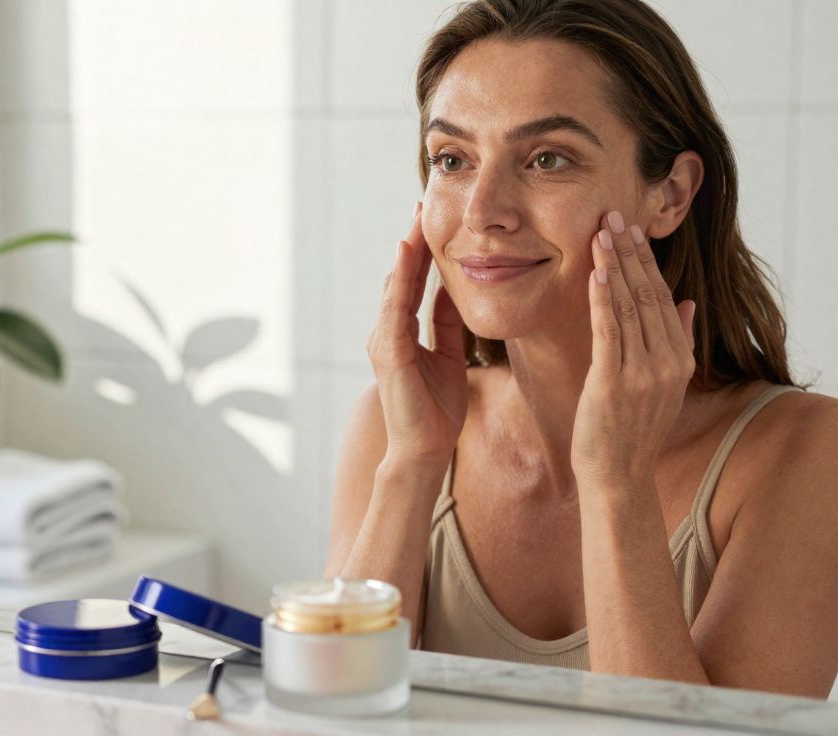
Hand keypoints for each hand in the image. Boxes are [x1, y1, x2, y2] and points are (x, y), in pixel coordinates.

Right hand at [366, 202, 468, 467]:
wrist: (423, 451)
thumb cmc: (436, 412)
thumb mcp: (450, 358)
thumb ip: (446, 326)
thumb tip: (454, 293)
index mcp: (401, 332)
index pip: (412, 282)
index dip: (422, 251)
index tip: (431, 219)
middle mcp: (387, 331)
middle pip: (400, 276)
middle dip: (412, 240)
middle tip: (422, 202)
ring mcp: (383, 340)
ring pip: (395, 285)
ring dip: (407, 252)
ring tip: (417, 219)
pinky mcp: (388, 351)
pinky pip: (395, 306)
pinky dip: (402, 278)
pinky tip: (410, 254)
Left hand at [572, 212, 696, 490]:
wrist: (617, 477)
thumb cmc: (631, 430)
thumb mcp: (661, 385)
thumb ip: (675, 342)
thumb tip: (685, 302)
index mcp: (678, 360)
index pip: (662, 298)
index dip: (646, 262)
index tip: (632, 230)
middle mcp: (666, 363)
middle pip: (647, 295)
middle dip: (629, 253)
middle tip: (614, 215)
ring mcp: (642, 374)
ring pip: (629, 308)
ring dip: (615, 267)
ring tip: (602, 232)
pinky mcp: (612, 383)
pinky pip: (609, 332)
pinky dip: (603, 301)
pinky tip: (598, 274)